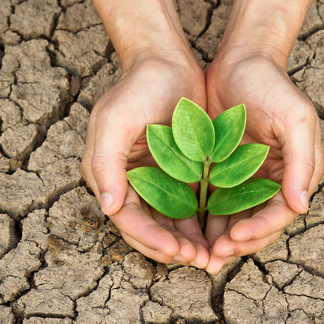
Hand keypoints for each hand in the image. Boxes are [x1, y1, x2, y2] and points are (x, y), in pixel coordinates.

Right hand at [80, 56, 209, 266]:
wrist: (167, 62)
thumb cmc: (138, 87)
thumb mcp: (115, 120)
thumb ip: (105, 164)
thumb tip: (108, 208)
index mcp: (108, 175)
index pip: (127, 220)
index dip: (150, 239)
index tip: (177, 251)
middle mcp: (130, 184)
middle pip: (149, 229)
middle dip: (172, 248)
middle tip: (201, 261)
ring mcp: (156, 180)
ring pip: (170, 224)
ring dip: (188, 243)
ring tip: (213, 255)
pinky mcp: (179, 174)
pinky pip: (188, 207)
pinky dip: (200, 223)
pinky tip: (218, 233)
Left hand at [204, 53, 323, 272]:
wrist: (239, 61)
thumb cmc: (271, 86)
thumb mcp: (295, 117)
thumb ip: (301, 161)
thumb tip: (301, 206)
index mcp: (295, 173)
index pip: (280, 214)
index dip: (260, 231)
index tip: (234, 238)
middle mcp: (272, 181)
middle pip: (257, 224)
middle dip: (237, 242)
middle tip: (213, 257)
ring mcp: (245, 179)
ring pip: (234, 219)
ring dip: (219, 239)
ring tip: (199, 255)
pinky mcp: (222, 173)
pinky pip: (213, 203)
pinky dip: (204, 220)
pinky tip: (188, 231)